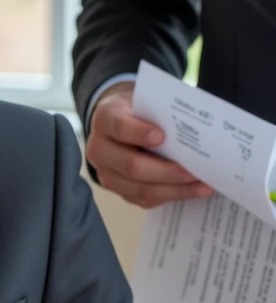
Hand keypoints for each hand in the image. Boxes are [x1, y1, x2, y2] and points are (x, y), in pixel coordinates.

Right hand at [86, 82, 211, 208]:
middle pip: (132, 166)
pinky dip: (172, 195)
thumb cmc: (138, 112)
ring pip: (140, 189)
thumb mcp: (144, 102)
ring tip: (202, 186)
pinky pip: (146, 199)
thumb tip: (194, 131)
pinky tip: (192, 190)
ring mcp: (107, 174)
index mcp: (105, 120)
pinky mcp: (120, 190)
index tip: (162, 136)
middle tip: (194, 171)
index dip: (139, 133)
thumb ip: (160, 113)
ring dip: (174, 189)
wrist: (120, 124)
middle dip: (166, 171)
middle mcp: (100, 150)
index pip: (119, 128)